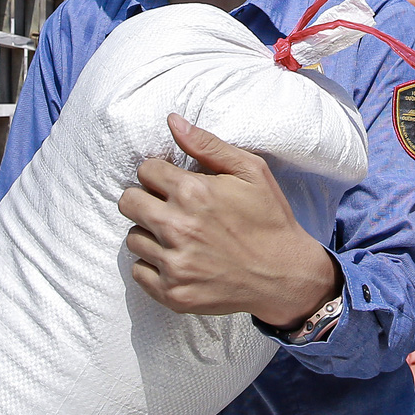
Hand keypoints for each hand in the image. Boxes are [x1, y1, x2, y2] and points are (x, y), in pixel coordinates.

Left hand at [118, 113, 340, 329]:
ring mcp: (174, 263)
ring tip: (177, 236)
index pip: (145, 171)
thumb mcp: (251, 171)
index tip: (173, 184)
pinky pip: (139, 271)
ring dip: (150, 234)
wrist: (286, 274)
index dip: (159, 174)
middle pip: (128, 202)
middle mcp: (178, 227)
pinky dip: (153, 265)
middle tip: (167, 207)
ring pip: (132, 238)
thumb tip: (172, 121)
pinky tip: (177, 259)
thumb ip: (208, 145)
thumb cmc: (269, 218)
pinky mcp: (173, 292)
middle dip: (144, 199)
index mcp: (193, 193)